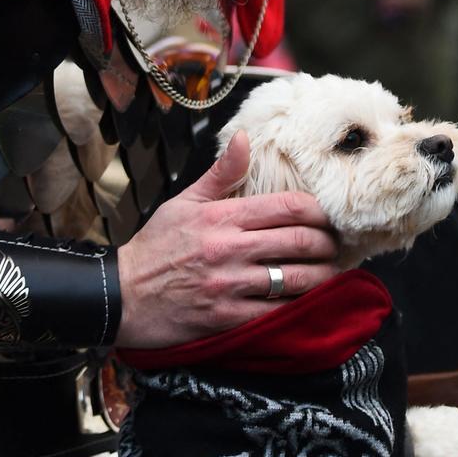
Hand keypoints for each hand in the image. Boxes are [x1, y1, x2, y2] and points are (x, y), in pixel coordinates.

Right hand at [115, 131, 339, 349]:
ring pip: (295, 279)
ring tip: (330, 272)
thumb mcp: (184, 202)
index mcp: (222, 217)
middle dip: (327, 244)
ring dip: (322, 276)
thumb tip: (245, 138)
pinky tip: (308, 302)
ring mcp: (230, 286)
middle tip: (335, 245)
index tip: (327, 218)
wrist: (122, 295)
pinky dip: (299, 308)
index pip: (288, 206)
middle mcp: (229, 249)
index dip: (319, 212)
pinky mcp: (227, 318)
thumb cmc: (155, 247)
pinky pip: (276, 313)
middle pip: (300, 242)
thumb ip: (221, 173)